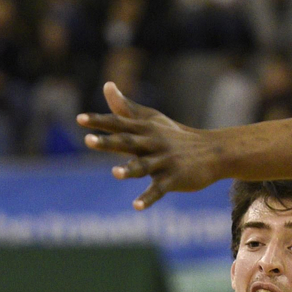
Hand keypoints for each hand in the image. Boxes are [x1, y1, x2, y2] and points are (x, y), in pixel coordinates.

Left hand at [77, 83, 222, 207]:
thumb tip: (107, 85)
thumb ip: (126, 107)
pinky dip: (148, 198)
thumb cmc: (176, 136)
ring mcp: (164, 162)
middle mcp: (153, 143)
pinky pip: (158, 190)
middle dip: (108, 142)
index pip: (119, 123)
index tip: (80, 119)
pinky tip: (136, 206)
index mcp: (145, 129)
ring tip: (115, 173)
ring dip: (129, 170)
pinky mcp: (173, 179)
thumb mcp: (152, 119)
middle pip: (127, 142)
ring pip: (144, 166)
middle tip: (88, 141)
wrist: (212, 152)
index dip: (99, 122)